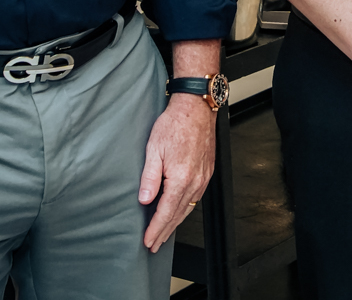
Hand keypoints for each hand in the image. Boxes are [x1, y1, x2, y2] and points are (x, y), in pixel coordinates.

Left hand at [138, 94, 216, 252]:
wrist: (197, 108)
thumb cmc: (175, 123)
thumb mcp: (154, 149)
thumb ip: (150, 177)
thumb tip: (145, 200)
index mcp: (181, 178)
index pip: (166, 212)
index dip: (156, 229)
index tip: (148, 241)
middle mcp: (195, 181)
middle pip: (178, 214)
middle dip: (165, 231)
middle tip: (154, 244)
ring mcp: (203, 177)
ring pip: (188, 208)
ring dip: (175, 222)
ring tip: (164, 232)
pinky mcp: (207, 171)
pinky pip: (195, 197)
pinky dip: (185, 208)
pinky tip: (179, 211)